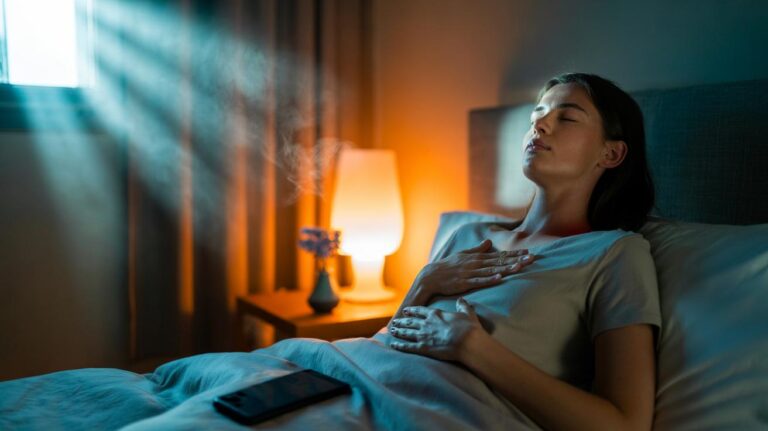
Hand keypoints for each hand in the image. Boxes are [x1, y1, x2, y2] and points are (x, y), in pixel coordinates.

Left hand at [389, 298, 484, 361]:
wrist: (467, 341)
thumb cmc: (469, 328)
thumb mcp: (467, 313)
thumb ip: (462, 306)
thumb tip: (462, 300)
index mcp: (435, 314)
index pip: (420, 311)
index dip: (412, 311)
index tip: (406, 311)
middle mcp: (426, 323)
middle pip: (410, 322)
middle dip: (402, 322)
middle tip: (395, 321)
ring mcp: (424, 336)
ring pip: (407, 333)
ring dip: (399, 331)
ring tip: (392, 330)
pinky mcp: (424, 348)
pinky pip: (408, 347)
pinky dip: (400, 346)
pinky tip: (393, 345)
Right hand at [416, 239, 534, 298]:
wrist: (431, 276)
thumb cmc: (448, 266)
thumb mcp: (463, 254)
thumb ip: (477, 249)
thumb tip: (488, 242)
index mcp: (477, 257)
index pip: (499, 254)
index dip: (514, 253)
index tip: (528, 252)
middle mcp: (475, 263)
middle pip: (499, 261)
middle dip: (516, 259)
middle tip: (532, 258)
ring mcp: (470, 273)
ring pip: (492, 270)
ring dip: (506, 268)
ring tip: (519, 267)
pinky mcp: (465, 282)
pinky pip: (479, 281)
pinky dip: (489, 279)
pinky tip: (499, 278)